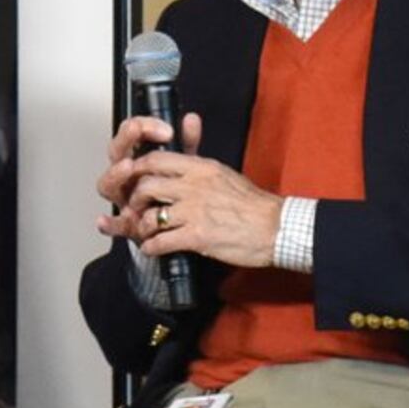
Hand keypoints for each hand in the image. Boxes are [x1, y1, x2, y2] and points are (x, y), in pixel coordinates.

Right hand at [93, 109, 188, 221]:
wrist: (179, 226)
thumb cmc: (176, 195)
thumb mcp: (185, 167)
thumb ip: (187, 144)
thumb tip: (192, 119)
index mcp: (139, 161)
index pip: (133, 134)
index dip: (144, 126)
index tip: (165, 128)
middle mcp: (128, 178)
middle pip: (116, 153)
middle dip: (125, 139)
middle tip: (136, 130)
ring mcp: (126, 200)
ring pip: (108, 185)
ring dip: (115, 173)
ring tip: (126, 166)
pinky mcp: (129, 225)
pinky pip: (114, 224)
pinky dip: (108, 223)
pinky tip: (105, 221)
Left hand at [122, 134, 288, 270]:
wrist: (275, 227)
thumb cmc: (252, 204)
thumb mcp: (223, 173)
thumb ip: (198, 165)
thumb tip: (182, 161)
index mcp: (200, 167)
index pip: (156, 159)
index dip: (138, 170)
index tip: (133, 179)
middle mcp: (193, 186)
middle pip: (146, 185)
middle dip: (135, 200)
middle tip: (136, 209)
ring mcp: (194, 211)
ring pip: (149, 216)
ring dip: (141, 227)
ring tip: (145, 232)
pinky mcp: (197, 236)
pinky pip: (161, 241)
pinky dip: (152, 247)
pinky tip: (153, 248)